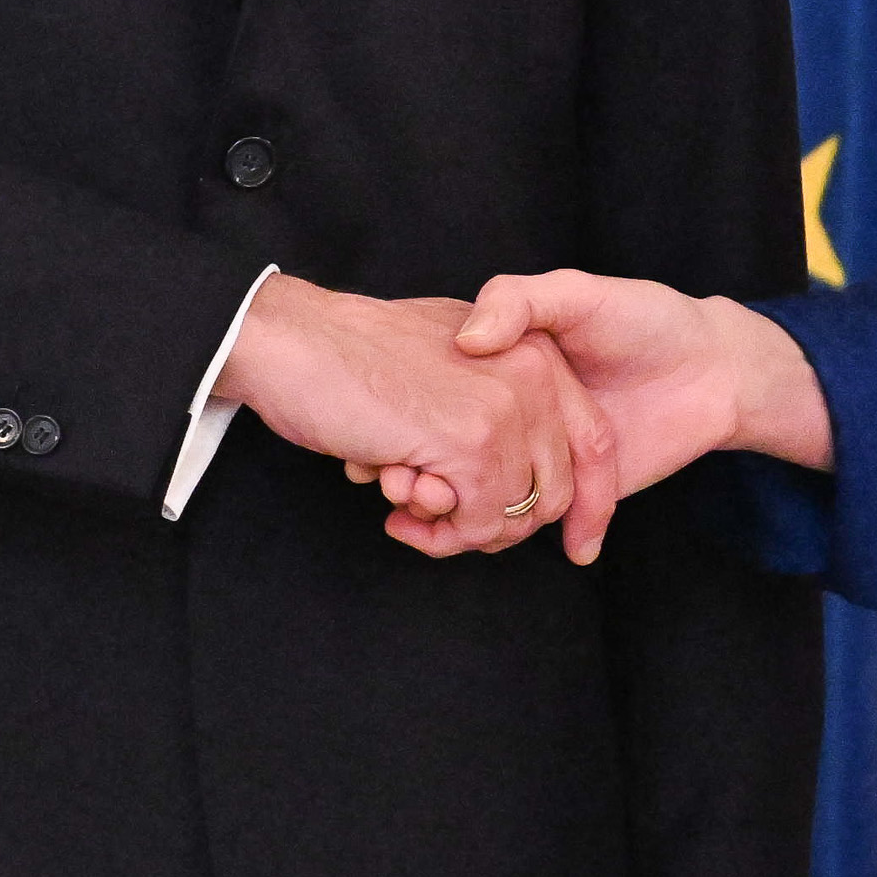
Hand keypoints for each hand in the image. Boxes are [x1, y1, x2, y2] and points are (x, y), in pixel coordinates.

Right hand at [221, 275, 608, 554]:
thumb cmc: (350, 354)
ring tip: (408, 511)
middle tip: (438, 521)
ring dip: (459, 532)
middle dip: (495, 525)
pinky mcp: (470, 442)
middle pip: (552, 492)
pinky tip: (398, 513)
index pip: (585, 446)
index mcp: (533, 349)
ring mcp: (504, 408)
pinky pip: (476, 524)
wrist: (290, 340)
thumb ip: (488, 400)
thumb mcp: (443, 358)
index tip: (503, 528)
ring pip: (514, 515)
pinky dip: (438, 535)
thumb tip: (504, 481)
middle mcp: (533, 374)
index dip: (555, 502)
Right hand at [356, 272, 836, 564]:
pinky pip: (515, 518)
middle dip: (415, 485)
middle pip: (450, 460)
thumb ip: (521, 302)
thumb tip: (470, 341)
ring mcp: (538, 452)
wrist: (713, 368)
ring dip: (436, 514)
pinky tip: (438, 529)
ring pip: (473, 495)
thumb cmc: (647, 321)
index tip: (375, 451)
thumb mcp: (574, 295)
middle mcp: (515, 412)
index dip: (409, 433)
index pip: (442, 407)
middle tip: (384, 488)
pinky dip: (477, 531)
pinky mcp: (568, 491)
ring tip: (406, 515)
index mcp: (510, 368)